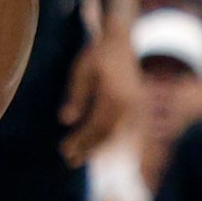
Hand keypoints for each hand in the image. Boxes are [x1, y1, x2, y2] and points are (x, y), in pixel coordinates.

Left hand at [58, 35, 139, 164]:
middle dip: (87, 148)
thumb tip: (65, 120)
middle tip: (68, 158)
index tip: (64, 149)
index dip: (80, 140)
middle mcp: (128, 105)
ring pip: (116, 135)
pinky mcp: (137, 109)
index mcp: (114, 95)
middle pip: (106, 135)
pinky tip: (97, 149)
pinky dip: (109, 142)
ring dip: (97, 149)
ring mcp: (135, 108)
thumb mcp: (82, 70)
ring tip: (78, 157)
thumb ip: (76, 95)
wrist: (122, 41)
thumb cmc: (99, 55)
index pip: (96, 126)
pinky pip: (124, 131)